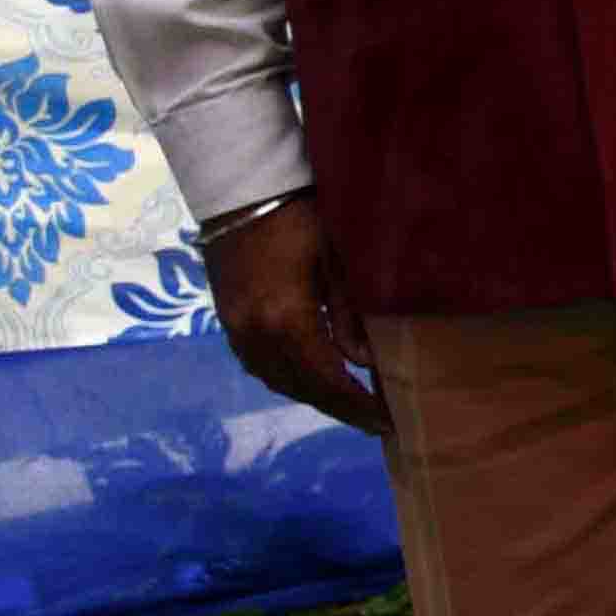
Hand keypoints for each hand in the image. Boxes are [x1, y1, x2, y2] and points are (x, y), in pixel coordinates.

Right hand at [208, 200, 381, 433]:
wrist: (240, 191)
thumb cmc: (300, 217)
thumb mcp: (336, 260)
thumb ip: (350, 314)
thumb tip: (366, 362)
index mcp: (285, 320)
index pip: (326, 379)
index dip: (357, 405)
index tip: (388, 422)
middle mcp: (254, 335)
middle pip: (300, 387)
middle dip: (340, 408)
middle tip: (377, 424)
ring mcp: (236, 329)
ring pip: (277, 380)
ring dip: (314, 397)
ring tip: (351, 406)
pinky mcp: (227, 320)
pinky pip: (260, 366)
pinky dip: (289, 380)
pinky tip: (312, 380)